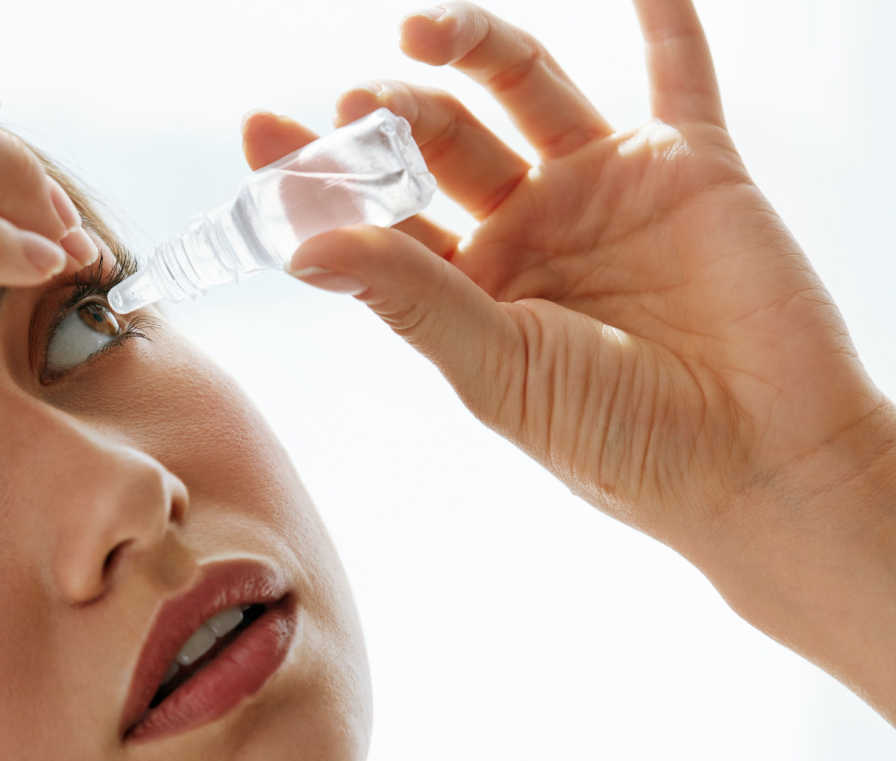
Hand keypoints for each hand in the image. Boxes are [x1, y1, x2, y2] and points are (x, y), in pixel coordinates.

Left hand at [247, 0, 895, 576]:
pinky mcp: (688, 168)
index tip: (261, 132)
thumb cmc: (616, 439)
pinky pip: (677, 74)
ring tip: (419, 30)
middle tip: (359, 105)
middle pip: (441, 143)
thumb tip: (301, 244)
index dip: (321, 176)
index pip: (378, 216)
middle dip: (394, 118)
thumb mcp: (494, 366)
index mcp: (468, 288)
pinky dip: (663, 19)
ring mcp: (602, 192)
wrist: (755, 460)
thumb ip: (406, 295)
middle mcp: (526, 231)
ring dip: (474, 49)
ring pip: (524, 92)